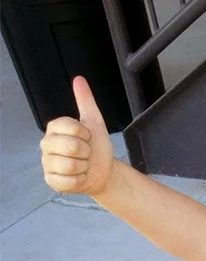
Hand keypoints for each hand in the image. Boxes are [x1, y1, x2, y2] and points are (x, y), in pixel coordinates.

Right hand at [41, 77, 114, 196]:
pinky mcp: (51, 181)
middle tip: (86, 153)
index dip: (86, 134)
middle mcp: (46, 144)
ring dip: (84, 167)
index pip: (72, 127)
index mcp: (55, 128)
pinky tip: (80, 176)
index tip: (88, 137)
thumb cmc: (96, 146)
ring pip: (71, 165)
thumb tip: (79, 79)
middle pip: (72, 147)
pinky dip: (81, 180)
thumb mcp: (94, 122)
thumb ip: (86, 101)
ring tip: (83, 165)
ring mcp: (47, 163)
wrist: (104, 171)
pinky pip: (70, 181)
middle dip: (87, 151)